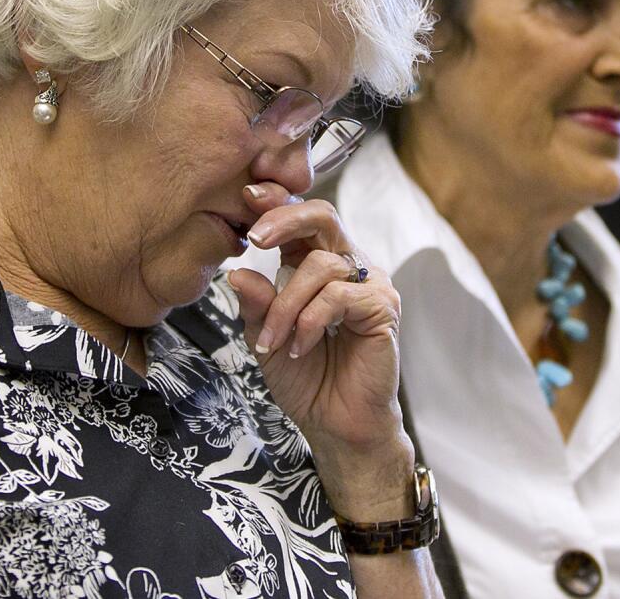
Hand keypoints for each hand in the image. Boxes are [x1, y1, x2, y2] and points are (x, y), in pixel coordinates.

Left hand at [228, 183, 413, 517]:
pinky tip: (300, 347)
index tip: (247, 194)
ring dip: (285, 305)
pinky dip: (309, 322)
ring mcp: (369, 284)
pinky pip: (338, 296)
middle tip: (254, 236)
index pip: (301, 218)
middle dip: (284, 219)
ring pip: (321, 265)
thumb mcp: (266, 336)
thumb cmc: (305, 378)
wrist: (334, 424)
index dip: (277, 201)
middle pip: (323, 216)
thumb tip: (236, 272)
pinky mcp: (383, 307)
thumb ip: (256, 304)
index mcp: (316, 264)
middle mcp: (347, 266)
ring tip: (272, 342)